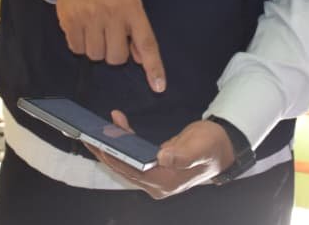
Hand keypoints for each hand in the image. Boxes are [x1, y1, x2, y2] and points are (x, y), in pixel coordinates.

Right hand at [49, 0, 165, 92]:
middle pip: (116, 57)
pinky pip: (77, 49)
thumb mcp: (131, 1)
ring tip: (94, 27)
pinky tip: (81, 27)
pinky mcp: (70, 21)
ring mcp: (89, 17)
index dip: (153, 67)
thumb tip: (140, 59)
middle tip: (109, 34)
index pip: (146, 43)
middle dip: (113, 51)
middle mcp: (111, 13)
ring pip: (95, 56)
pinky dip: (79, 43)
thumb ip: (137, 29)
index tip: (159, 87)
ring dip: (95, 47)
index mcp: (132, 8)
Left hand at [85, 110, 232, 198]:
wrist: (222, 148)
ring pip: (125, 163)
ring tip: (94, 127)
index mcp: (166, 182)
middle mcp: (157, 184)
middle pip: (123, 168)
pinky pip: (133, 156)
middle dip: (104, 150)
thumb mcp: (201, 146)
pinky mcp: (154, 168)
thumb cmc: (212, 146)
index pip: (132, 171)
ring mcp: (155, 178)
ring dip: (110, 145)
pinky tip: (118, 122)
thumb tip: (162, 157)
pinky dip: (124, 141)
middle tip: (86, 132)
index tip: (98, 141)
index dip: (113, 156)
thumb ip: (183, 154)